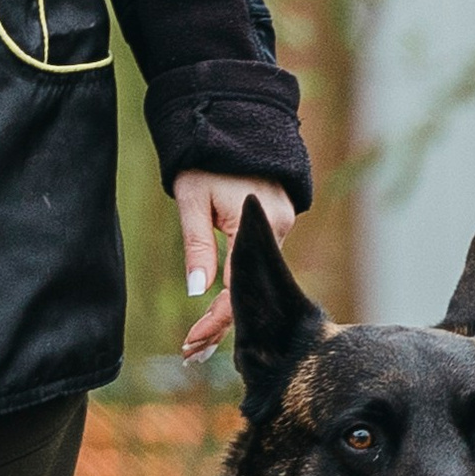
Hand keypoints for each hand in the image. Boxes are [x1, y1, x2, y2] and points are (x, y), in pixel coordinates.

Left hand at [172, 172, 297, 359]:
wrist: (232, 120)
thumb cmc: (205, 160)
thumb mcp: (192, 200)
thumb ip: (197, 247)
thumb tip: (197, 293)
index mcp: (256, 225)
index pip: (238, 287)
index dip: (216, 321)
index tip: (192, 345)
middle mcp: (279, 229)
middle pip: (251, 290)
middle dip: (222, 326)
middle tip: (192, 355)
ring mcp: (283, 226)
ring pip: (256, 279)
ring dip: (231, 310)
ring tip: (201, 344)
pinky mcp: (280, 223)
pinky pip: (261, 263)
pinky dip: (242, 287)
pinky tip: (223, 311)